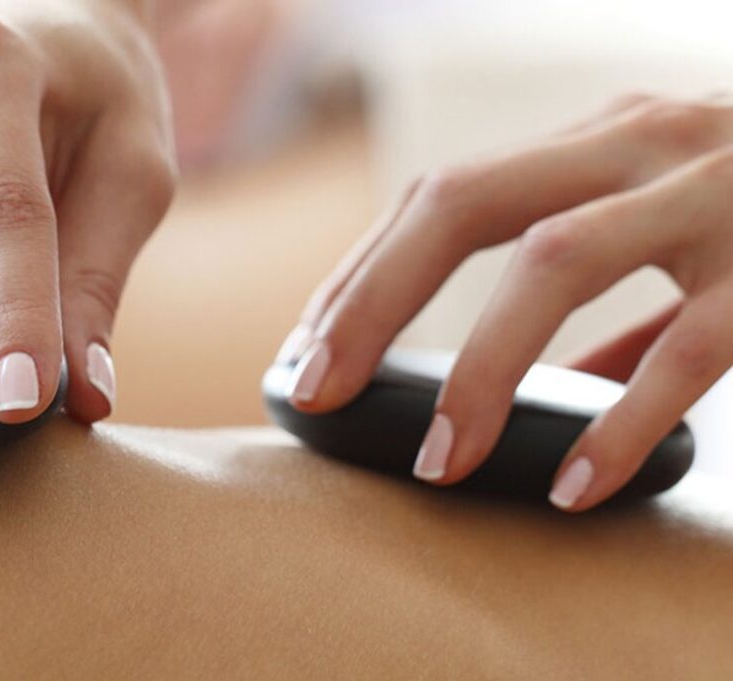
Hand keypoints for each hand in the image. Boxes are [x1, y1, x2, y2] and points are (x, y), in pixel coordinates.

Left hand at [278, 94, 732, 510]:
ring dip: (477, 368)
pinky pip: (689, 345)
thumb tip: (554, 383)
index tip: (310, 348)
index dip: (363, 273)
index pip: (441, 194)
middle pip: (460, 203)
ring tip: (436, 462)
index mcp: (601, 142)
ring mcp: (716, 190)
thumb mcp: (679, 223)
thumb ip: (612, 294)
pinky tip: (572, 485)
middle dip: (370, 303)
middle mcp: (642, 143)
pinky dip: (621, 420)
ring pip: (555, 263)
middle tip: (316, 392)